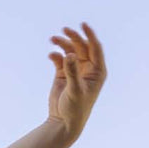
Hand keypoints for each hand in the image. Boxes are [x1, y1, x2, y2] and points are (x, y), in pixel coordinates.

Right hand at [46, 22, 106, 141]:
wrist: (63, 122)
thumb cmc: (75, 109)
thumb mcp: (75, 90)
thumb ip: (72, 71)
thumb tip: (68, 54)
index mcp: (97, 71)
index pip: (95, 48)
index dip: (90, 35)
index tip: (83, 25)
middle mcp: (88, 68)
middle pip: (81, 46)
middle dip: (73, 37)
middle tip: (63, 31)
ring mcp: (75, 70)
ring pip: (70, 50)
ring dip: (62, 43)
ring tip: (52, 39)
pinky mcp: (63, 73)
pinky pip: (59, 58)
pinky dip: (55, 55)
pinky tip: (51, 56)